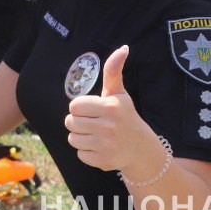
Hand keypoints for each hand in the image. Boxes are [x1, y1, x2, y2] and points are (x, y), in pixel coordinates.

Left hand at [64, 46, 151, 172]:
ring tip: (98, 135)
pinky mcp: (103, 161)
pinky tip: (101, 147)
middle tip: (95, 123)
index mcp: (110, 107)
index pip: (73, 106)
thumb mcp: (119, 93)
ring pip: (72, 138)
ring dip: (81, 136)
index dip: (81, 107)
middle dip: (79, 122)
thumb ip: (114, 70)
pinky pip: (79, 154)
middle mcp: (108, 127)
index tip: (93, 110)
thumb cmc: (124, 116)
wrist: (141, 148)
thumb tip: (123, 48)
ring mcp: (106, 145)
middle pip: (70, 122)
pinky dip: (87, 152)